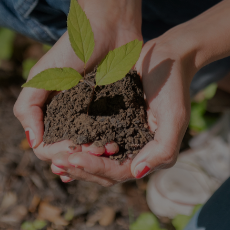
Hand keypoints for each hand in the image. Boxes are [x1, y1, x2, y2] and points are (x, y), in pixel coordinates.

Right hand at [13, 25, 140, 180]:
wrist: (109, 27)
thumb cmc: (72, 49)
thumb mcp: (43, 75)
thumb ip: (28, 107)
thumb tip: (32, 143)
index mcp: (50, 113)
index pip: (47, 148)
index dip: (57, 154)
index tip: (71, 147)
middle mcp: (71, 120)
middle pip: (71, 155)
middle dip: (80, 158)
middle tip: (94, 149)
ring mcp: (96, 118)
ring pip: (93, 152)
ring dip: (98, 156)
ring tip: (108, 148)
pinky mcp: (119, 113)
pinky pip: (116, 138)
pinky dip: (115, 146)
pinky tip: (118, 145)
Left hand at [51, 34, 192, 184]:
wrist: (168, 57)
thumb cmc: (173, 85)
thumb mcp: (175, 117)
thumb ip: (163, 149)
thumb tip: (137, 172)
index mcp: (149, 154)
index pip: (118, 172)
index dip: (94, 168)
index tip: (72, 158)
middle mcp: (134, 149)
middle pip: (104, 171)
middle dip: (80, 168)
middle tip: (56, 163)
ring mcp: (122, 134)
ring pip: (95, 157)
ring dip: (76, 159)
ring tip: (54, 158)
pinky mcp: (112, 119)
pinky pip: (92, 136)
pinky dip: (78, 141)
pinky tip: (62, 139)